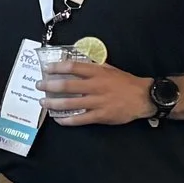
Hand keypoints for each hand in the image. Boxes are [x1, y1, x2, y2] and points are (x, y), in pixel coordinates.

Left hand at [38, 57, 152, 126]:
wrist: (143, 97)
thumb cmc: (126, 82)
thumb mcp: (111, 69)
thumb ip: (94, 67)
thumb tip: (79, 62)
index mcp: (98, 73)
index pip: (73, 67)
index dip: (57, 67)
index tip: (47, 69)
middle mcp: (96, 86)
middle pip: (67, 86)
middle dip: (50, 86)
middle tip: (40, 86)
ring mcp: (97, 102)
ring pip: (70, 103)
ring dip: (54, 103)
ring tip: (43, 103)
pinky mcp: (100, 116)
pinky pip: (80, 119)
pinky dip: (67, 120)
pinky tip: (59, 119)